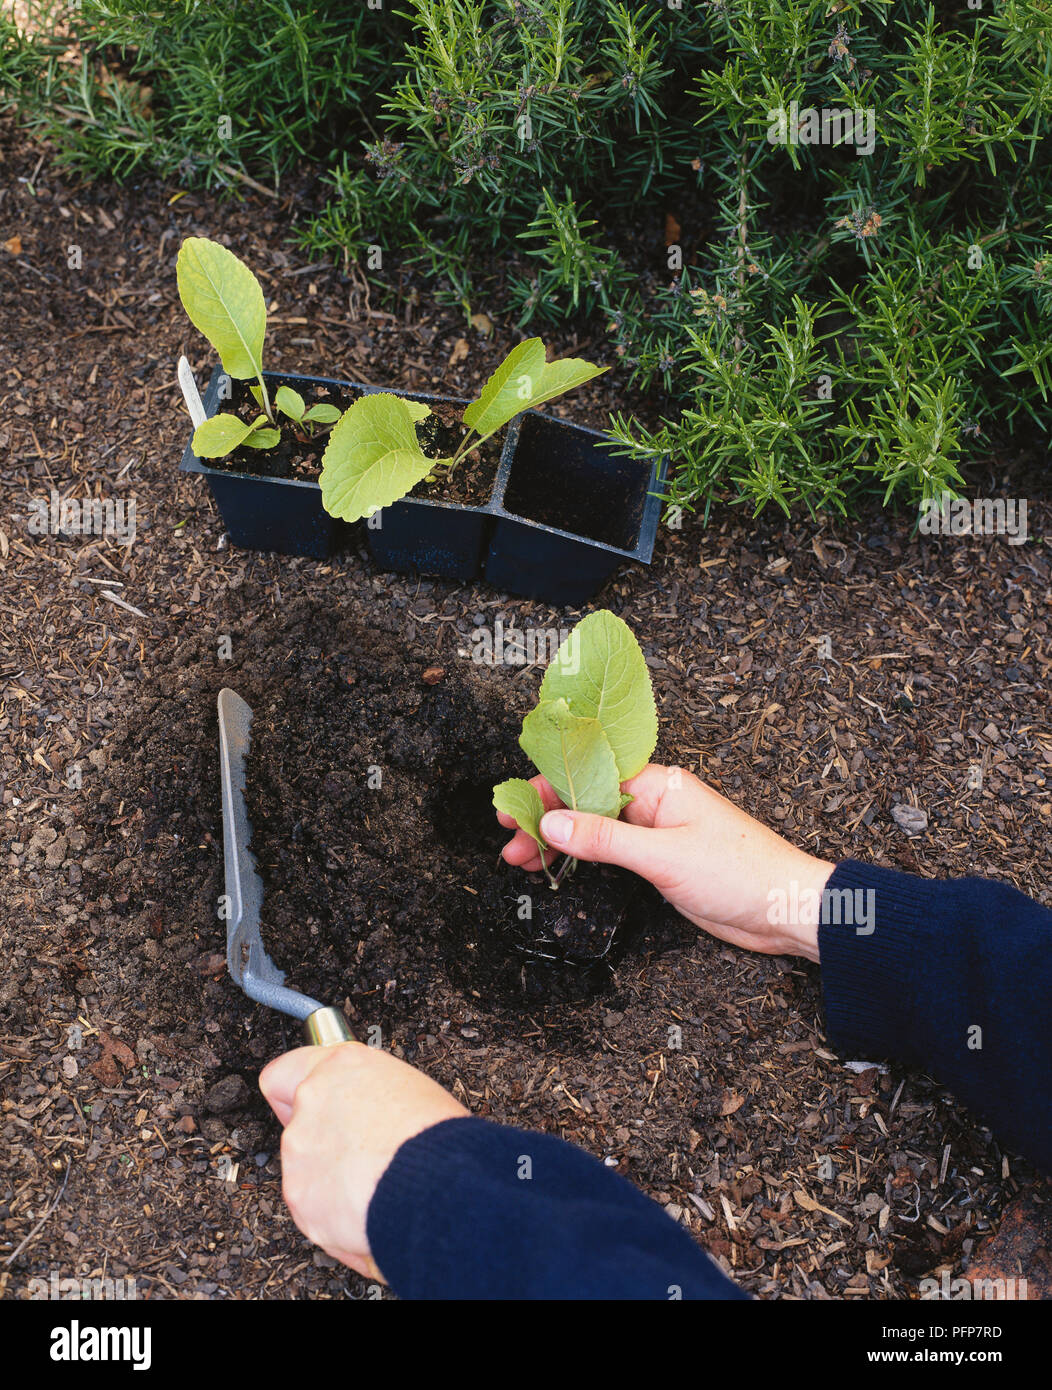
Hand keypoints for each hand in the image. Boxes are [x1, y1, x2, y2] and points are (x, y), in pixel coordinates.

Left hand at [259, 1042, 467, 1279]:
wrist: (436, 1181)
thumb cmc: (435, 1135)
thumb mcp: (411, 1090)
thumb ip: (372, 1096)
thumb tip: (371, 1115)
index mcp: (342, 1065)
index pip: (285, 1071)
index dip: (291, 1095)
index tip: (300, 1108)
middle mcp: (313, 1098)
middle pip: (297, 1124)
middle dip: (322, 1144)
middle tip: (357, 1158)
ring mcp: (300, 1147)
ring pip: (304, 1168)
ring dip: (328, 1179)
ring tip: (371, 1188)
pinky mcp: (299, 1193)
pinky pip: (311, 1207)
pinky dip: (332, 1215)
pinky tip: (365, 1211)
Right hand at [497, 765, 832, 961]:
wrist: (788, 910)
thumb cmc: (744, 873)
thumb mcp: (664, 856)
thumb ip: (605, 839)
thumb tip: (554, 821)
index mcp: (659, 785)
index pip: (589, 776)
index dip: (547, 789)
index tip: (514, 809)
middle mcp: (655, 804)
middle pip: (586, 801)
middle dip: (545, 820)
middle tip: (511, 844)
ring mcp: (658, 833)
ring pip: (594, 828)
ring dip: (559, 842)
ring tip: (523, 860)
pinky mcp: (661, 863)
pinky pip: (611, 852)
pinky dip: (582, 859)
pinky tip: (560, 867)